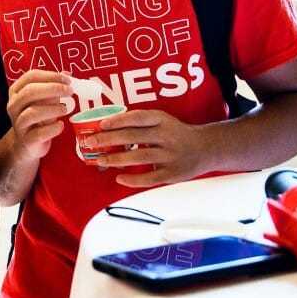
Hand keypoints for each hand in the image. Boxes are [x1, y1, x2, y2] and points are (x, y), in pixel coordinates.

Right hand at [6, 70, 72, 162]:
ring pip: (32, 113)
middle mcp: (14, 106)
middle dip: (53, 89)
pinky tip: (60, 125)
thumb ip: (53, 86)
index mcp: (16, 91)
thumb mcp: (44, 100)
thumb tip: (67, 74)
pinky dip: (53, 128)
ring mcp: (18, 123)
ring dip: (53, 109)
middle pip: (30, 92)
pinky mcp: (26, 140)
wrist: (26, 143)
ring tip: (65, 109)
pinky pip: (40, 133)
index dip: (50, 76)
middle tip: (70, 91)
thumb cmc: (37, 117)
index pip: (31, 77)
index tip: (67, 79)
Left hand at [86, 108, 208, 186]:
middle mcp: (166, 136)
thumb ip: (140, 123)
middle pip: (132, 137)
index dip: (118, 121)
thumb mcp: (162, 120)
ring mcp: (169, 156)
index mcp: (162, 120)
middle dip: (108, 140)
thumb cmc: (176, 133)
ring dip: (115, 159)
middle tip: (90, 143)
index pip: (137, 118)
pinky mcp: (171, 173)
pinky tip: (119, 177)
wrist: (205, 149)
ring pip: (137, 157)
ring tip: (100, 160)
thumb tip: (107, 127)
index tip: (101, 124)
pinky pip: (148, 178)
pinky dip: (132, 179)